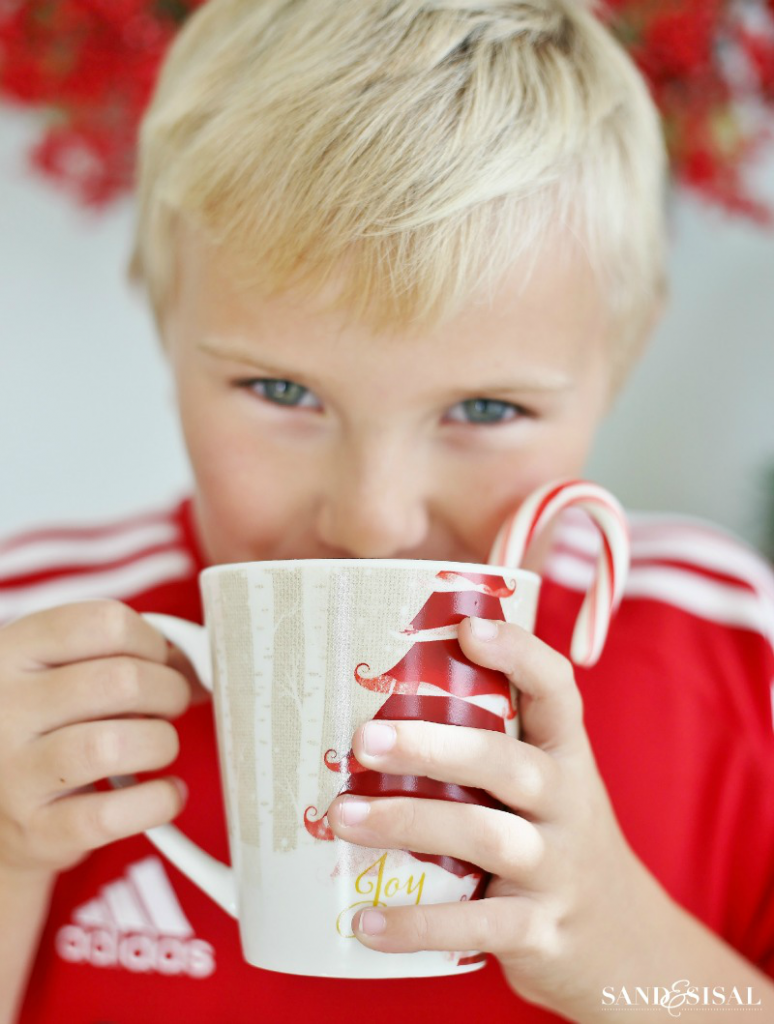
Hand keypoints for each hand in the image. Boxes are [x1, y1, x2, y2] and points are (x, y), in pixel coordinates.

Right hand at [0, 601, 194, 878]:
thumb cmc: (45, 722)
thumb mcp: (59, 671)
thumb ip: (122, 653)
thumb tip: (198, 663)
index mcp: (12, 652)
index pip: (104, 624)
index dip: (150, 640)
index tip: (157, 659)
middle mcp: (5, 709)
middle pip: (121, 681)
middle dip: (168, 691)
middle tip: (168, 705)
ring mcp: (15, 773)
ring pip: (114, 745)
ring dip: (160, 742)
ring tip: (159, 745)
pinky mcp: (37, 830)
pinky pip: (114, 814)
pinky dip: (158, 801)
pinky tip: (165, 792)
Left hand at [326, 617, 656, 1017]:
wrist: (625, 944)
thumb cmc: (555, 840)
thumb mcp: (547, 785)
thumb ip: (490, 746)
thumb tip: (376, 701)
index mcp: (567, 755)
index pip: (557, 690)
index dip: (520, 654)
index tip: (469, 627)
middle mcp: (569, 803)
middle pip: (506, 762)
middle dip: (433, 748)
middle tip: (364, 740)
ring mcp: (558, 868)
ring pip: (486, 837)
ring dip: (408, 824)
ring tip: (341, 818)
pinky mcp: (540, 930)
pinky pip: (476, 926)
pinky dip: (418, 926)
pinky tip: (364, 921)